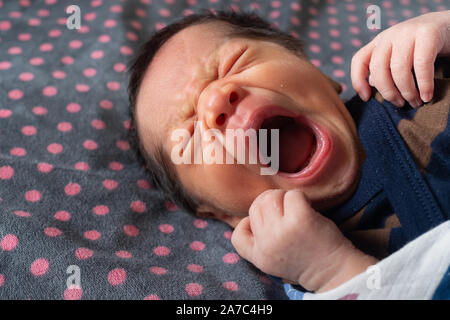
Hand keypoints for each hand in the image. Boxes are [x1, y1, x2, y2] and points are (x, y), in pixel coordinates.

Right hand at [231, 189, 376, 291]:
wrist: (335, 271)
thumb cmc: (305, 259)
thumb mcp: (274, 258)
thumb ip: (260, 240)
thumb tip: (255, 210)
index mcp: (259, 256)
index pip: (237, 234)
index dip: (246, 223)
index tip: (263, 225)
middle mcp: (267, 244)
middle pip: (255, 207)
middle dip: (270, 204)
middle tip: (286, 211)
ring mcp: (282, 231)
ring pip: (271, 197)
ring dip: (284, 198)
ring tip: (296, 208)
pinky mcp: (300, 219)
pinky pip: (292, 195)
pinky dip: (300, 197)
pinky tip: (307, 208)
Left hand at [351, 11, 449, 107]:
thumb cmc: (422, 48)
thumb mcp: (400, 57)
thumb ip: (385, 68)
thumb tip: (372, 84)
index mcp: (380, 42)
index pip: (359, 60)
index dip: (358, 81)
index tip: (366, 98)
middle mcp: (390, 35)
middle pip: (378, 68)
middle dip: (388, 91)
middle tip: (399, 104)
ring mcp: (408, 32)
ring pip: (399, 68)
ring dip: (407, 91)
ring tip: (415, 102)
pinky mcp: (428, 33)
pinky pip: (422, 64)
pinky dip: (424, 84)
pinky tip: (427, 96)